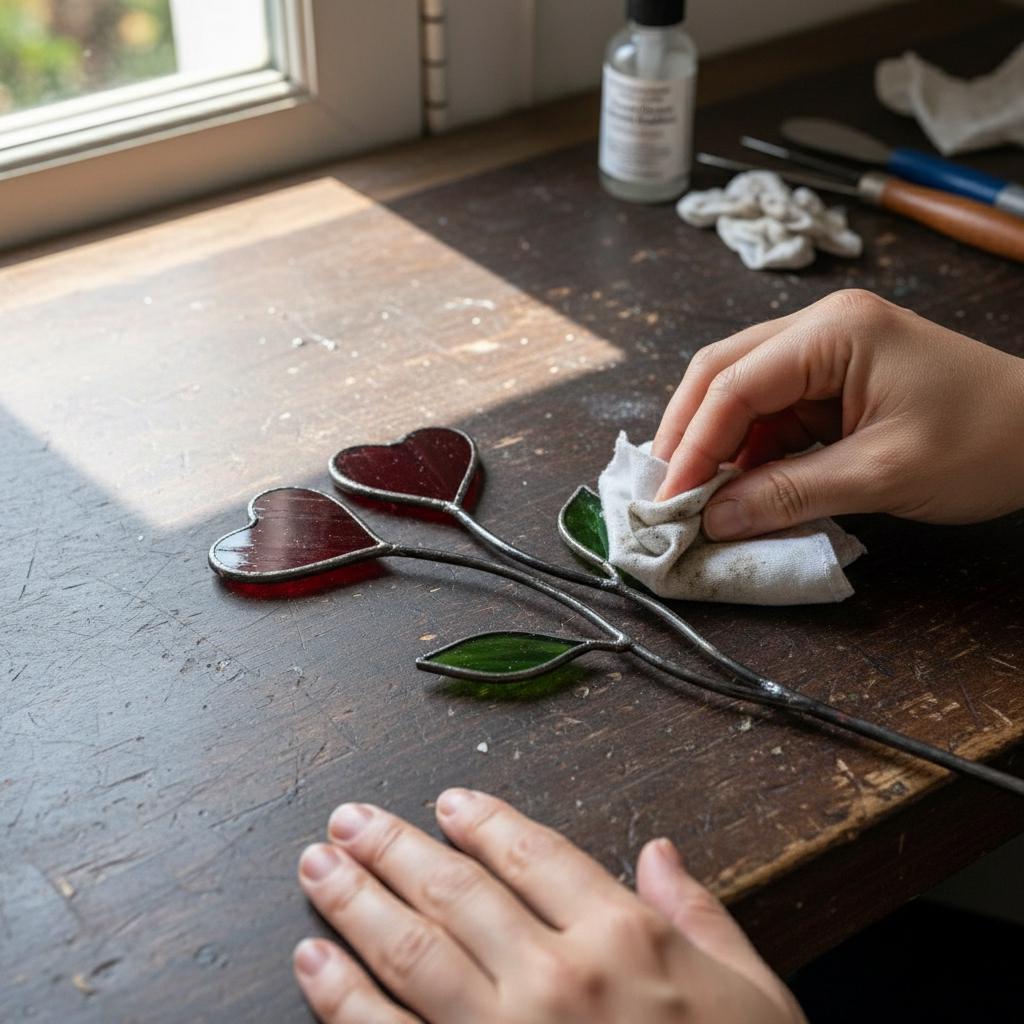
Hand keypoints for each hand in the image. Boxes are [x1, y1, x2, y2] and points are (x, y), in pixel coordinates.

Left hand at [292, 790, 804, 1022]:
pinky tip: (313, 962)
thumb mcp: (752, 992)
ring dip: (355, 901)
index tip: (448, 803)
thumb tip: (661, 851)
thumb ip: (699, 914)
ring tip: (317, 865)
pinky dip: (343, 997)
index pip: (534, 854)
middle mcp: (557, 977)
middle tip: (349, 820)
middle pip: (457, 890)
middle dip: (394, 848)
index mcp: (624, 938)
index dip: (484, 820)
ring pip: (412, 950)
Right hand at [651, 289, 1023, 539]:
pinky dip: (749, 455)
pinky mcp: (832, 383)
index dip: (692, 444)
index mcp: (835, 332)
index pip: (735, 382)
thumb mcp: (882, 475)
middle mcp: (820, 329)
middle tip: (666, 494)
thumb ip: (790, 493)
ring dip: (715, 448)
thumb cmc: (985, 442)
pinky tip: (738, 490)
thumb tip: (716, 518)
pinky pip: (772, 416)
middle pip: (722, 373)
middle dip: (688, 436)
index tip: (669, 499)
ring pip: (740, 395)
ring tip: (696, 500)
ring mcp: (825, 353)